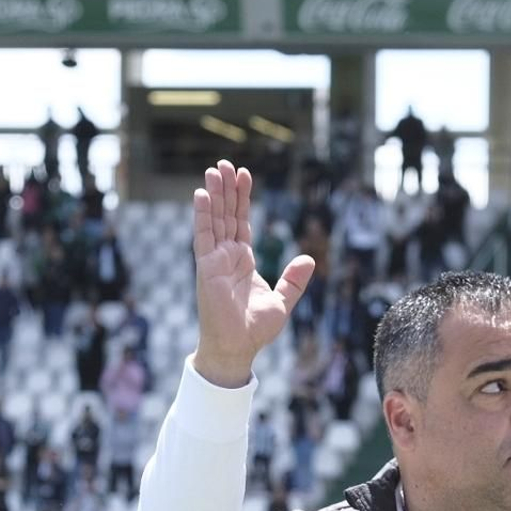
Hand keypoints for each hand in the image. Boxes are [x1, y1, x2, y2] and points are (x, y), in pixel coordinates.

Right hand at [192, 160, 314, 387]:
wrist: (238, 347)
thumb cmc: (255, 329)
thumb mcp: (283, 301)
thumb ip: (293, 280)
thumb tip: (308, 259)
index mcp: (243, 261)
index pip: (241, 223)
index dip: (242, 199)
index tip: (244, 176)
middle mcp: (226, 256)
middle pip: (226, 215)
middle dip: (226, 189)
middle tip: (225, 164)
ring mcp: (214, 260)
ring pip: (214, 220)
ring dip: (213, 195)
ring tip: (214, 169)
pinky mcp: (206, 267)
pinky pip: (203, 236)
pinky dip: (202, 215)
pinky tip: (201, 194)